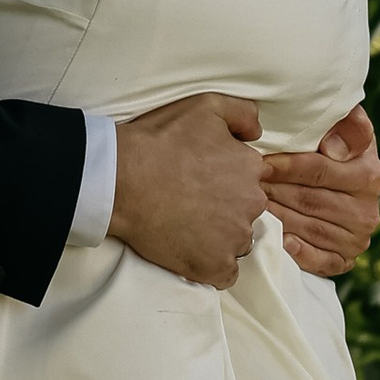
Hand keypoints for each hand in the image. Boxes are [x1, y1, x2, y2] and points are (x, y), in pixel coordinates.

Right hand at [109, 95, 266, 291]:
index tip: (201, 180)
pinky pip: (226, 273)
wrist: (122, 179)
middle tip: (190, 201)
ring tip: (186, 225)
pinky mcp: (214, 266)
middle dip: (224, 208)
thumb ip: (243, 114)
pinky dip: (212, 266)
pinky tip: (191, 250)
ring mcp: (234, 238)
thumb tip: (257, 133)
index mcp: (251, 168)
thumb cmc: (160, 140)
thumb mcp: (205, 106)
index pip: (250, 179)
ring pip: (237, 240)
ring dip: (218, 236)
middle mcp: (251, 203)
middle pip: (246, 210)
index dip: (226, 179)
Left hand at [261, 104, 379, 280]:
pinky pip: (318, 260)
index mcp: (370, 175)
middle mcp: (367, 211)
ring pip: (308, 228)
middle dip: (275, 191)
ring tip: (250, 205)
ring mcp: (357, 239)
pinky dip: (296, 251)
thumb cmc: (334, 147)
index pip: (320, 171)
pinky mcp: (344, 260)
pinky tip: (277, 238)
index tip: (261, 162)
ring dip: (277, 217)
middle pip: (309, 201)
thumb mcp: (344, 126)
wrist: (344, 180)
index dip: (287, 166)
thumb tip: (334, 148)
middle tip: (246, 184)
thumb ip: (348, 124)